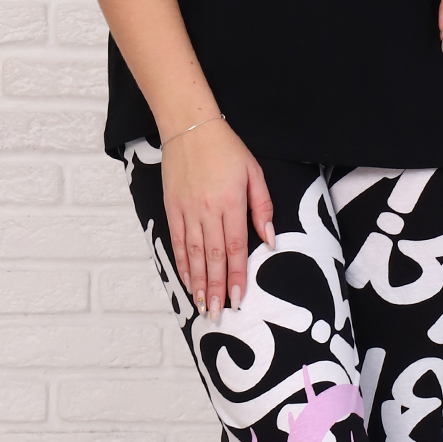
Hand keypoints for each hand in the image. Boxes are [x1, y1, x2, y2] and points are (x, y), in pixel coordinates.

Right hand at [160, 116, 274, 323]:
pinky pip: (177, 241)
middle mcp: (207, 210)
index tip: (238, 299)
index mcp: (231, 203)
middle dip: (215, 288)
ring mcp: (187, 210)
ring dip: (198, 282)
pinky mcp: (172, 208)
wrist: (190, 127)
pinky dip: (182, 263)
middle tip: (216, 314)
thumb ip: (263, 208)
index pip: (235, 248)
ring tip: (201, 305)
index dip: (236, 276)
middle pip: (213, 257)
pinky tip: (186, 279)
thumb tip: (270, 241)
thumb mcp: (254, 173)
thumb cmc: (227, 149)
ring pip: (193, 254)